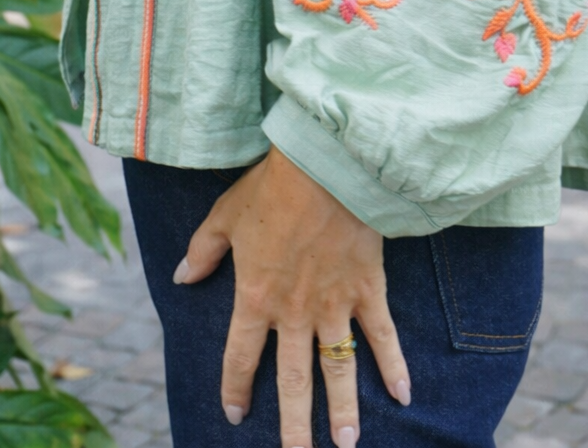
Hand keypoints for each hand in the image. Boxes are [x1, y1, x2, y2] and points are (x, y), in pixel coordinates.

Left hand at [173, 147, 410, 445]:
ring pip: (337, 369)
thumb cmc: (271, 187)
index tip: (235, 414)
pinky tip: (404, 395)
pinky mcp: (366, 288)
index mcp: (255, 298)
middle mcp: (294, 312)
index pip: (241, 357)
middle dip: (294, 426)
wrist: (323, 167)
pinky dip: (394, 365)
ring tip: (348, 443)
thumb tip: (183, 277)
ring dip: (343, 410)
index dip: (235, 387)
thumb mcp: (224, 216)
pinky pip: (382, 335)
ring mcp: (334, 304)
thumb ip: (203, 251)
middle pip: (292, 381)